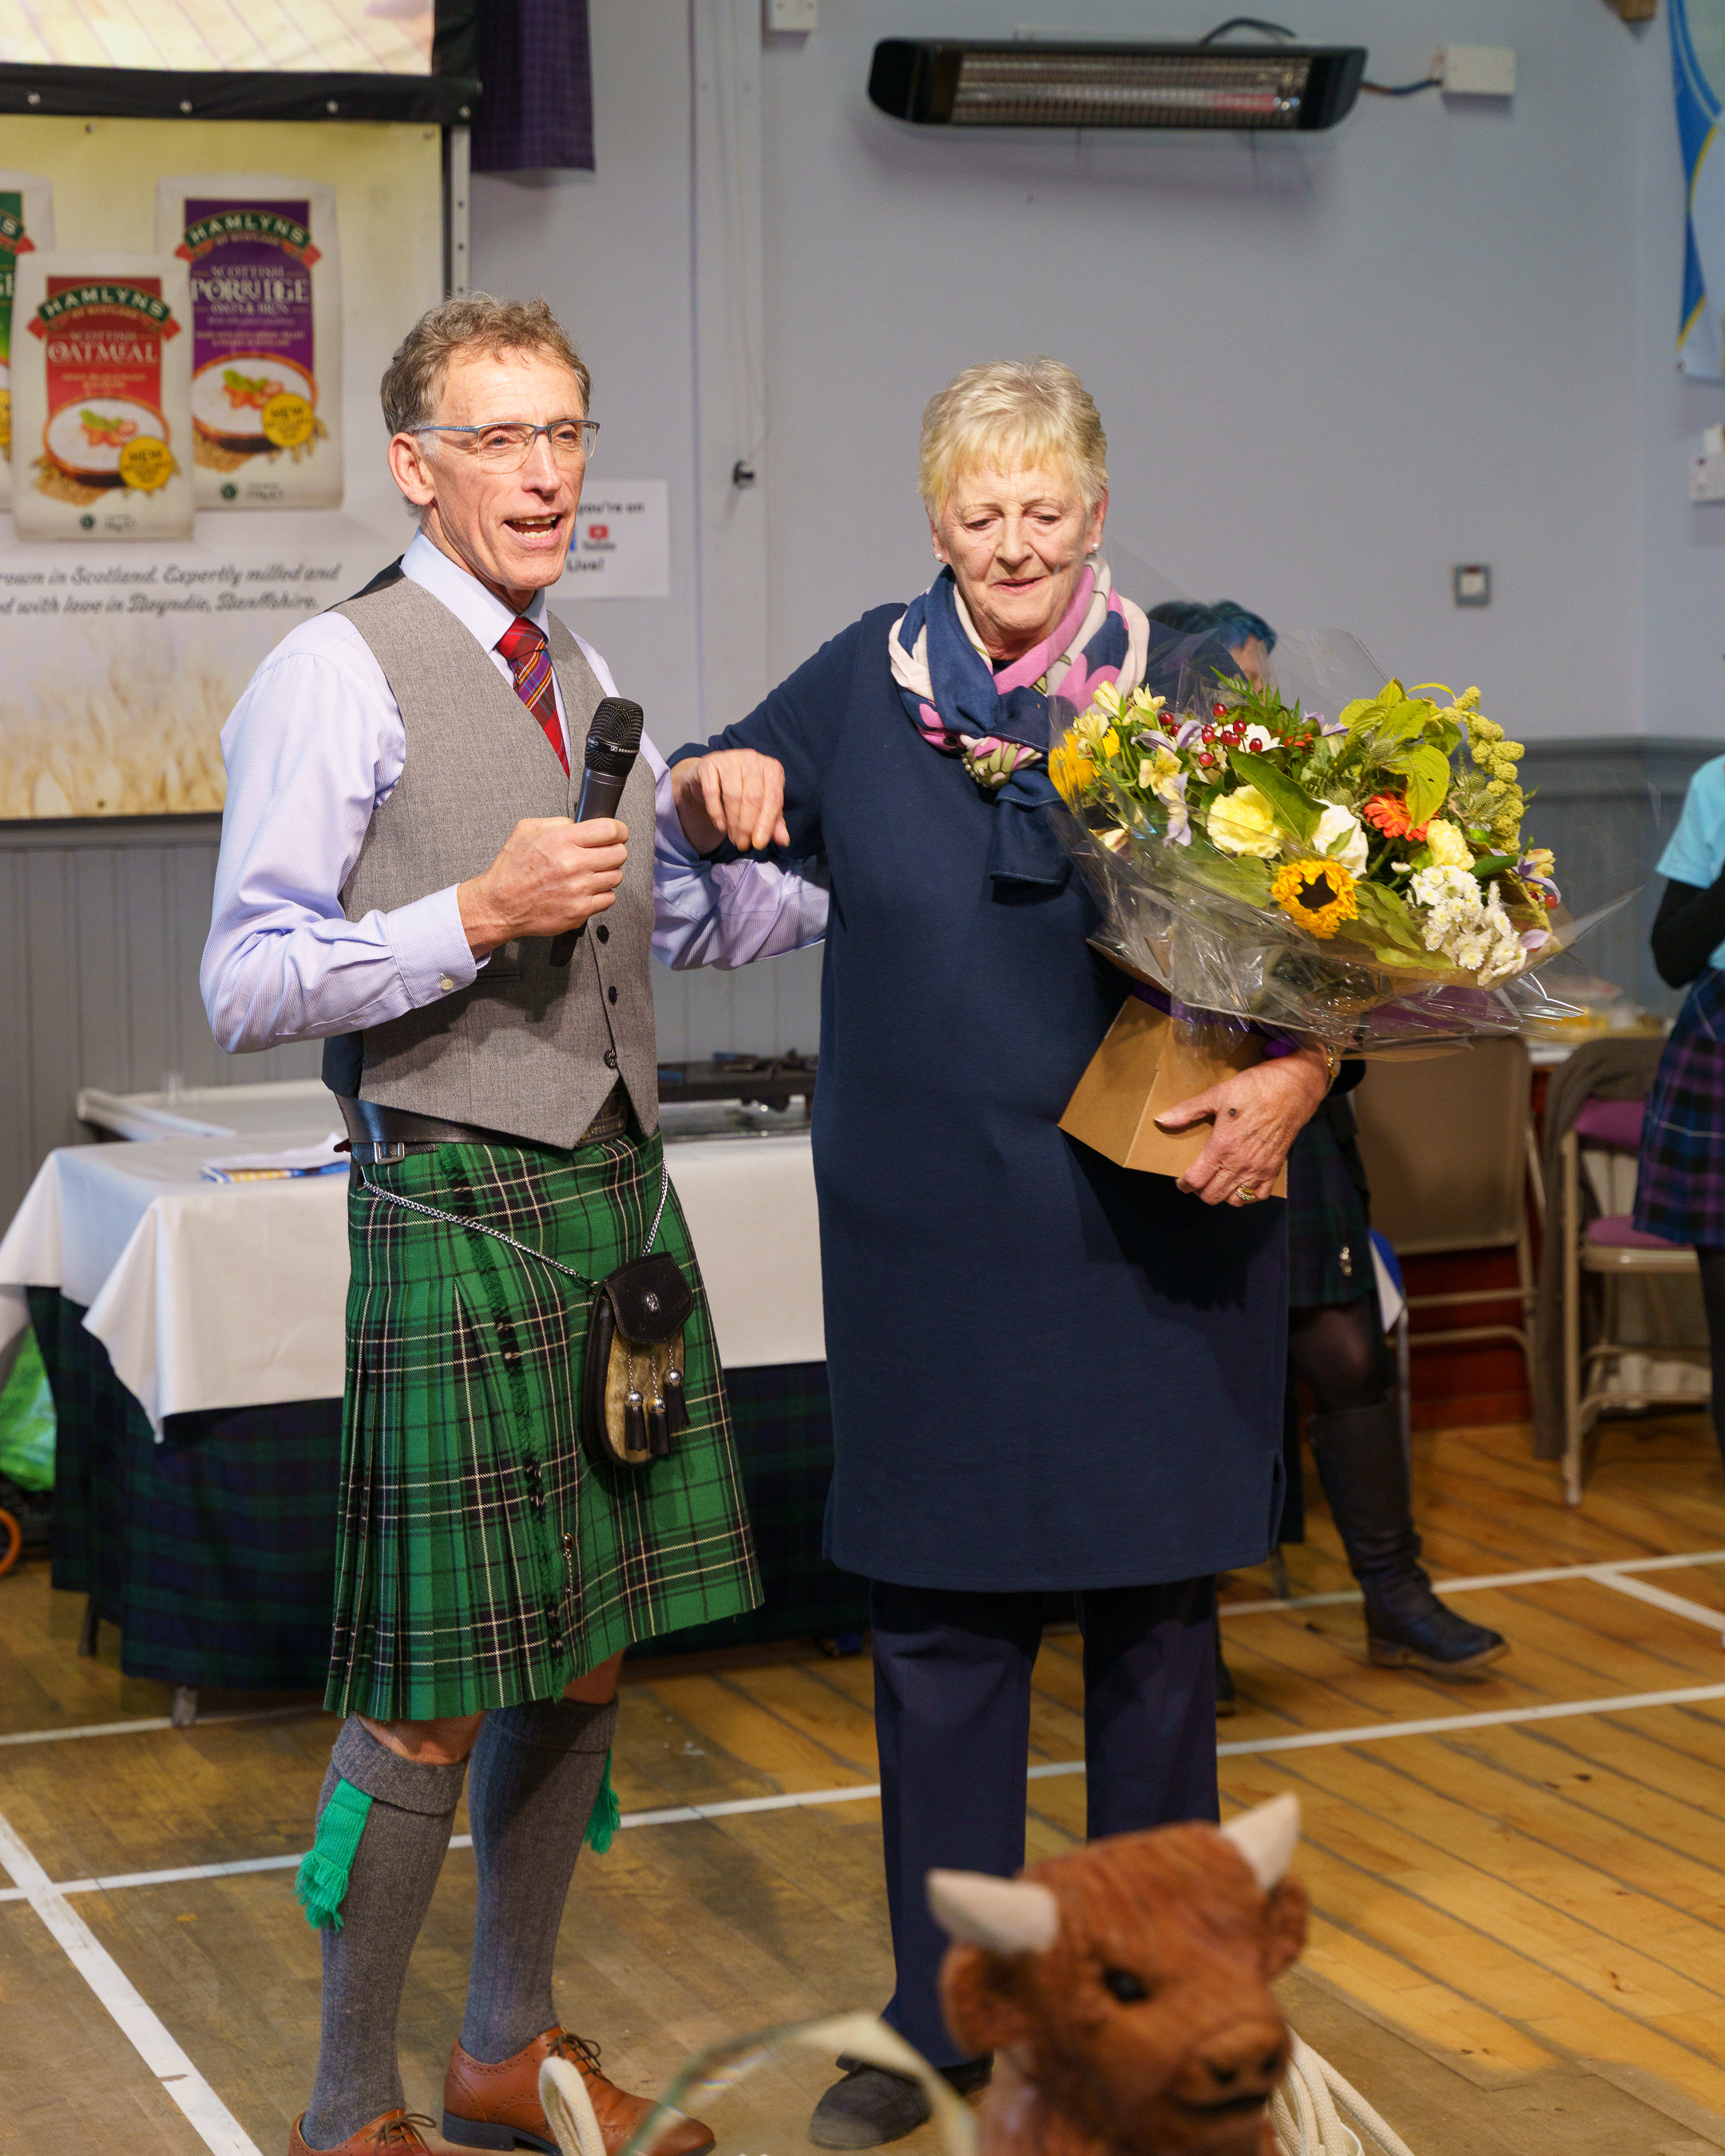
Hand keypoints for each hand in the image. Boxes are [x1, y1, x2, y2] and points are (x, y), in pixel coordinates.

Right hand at [457, 815, 627, 957]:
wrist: (500, 905)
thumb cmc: (512, 869)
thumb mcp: (527, 830)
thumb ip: (558, 822)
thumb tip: (581, 824)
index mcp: (562, 840)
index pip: (610, 830)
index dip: (619, 830)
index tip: (619, 833)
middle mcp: (573, 864)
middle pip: (619, 853)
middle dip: (614, 851)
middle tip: (604, 853)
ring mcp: (579, 889)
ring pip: (616, 876)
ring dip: (608, 873)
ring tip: (592, 873)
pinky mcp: (580, 910)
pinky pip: (608, 899)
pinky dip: (601, 894)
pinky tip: (587, 890)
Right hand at [672, 749, 789, 853]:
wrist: (711, 777)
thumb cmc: (742, 790)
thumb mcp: (762, 806)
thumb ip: (773, 822)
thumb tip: (784, 841)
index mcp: (772, 768)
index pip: (773, 798)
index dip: (766, 823)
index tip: (759, 843)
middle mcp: (753, 759)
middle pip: (753, 797)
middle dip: (747, 825)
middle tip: (742, 844)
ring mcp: (730, 758)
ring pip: (733, 795)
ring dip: (733, 822)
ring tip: (733, 838)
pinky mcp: (709, 762)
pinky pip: (712, 792)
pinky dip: (716, 813)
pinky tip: (721, 827)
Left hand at [1154, 1045, 1329, 1206]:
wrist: (1292, 1089)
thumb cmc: (1253, 1088)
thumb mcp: (1217, 1095)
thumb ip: (1188, 1111)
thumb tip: (1161, 1119)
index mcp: (1222, 1147)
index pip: (1196, 1180)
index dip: (1184, 1184)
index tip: (1181, 1180)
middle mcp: (1239, 1164)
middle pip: (1212, 1195)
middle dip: (1200, 1190)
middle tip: (1198, 1179)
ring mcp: (1258, 1169)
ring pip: (1235, 1200)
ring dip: (1223, 1194)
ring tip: (1218, 1181)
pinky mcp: (1274, 1169)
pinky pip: (1258, 1196)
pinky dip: (1248, 1195)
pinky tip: (1241, 1183)